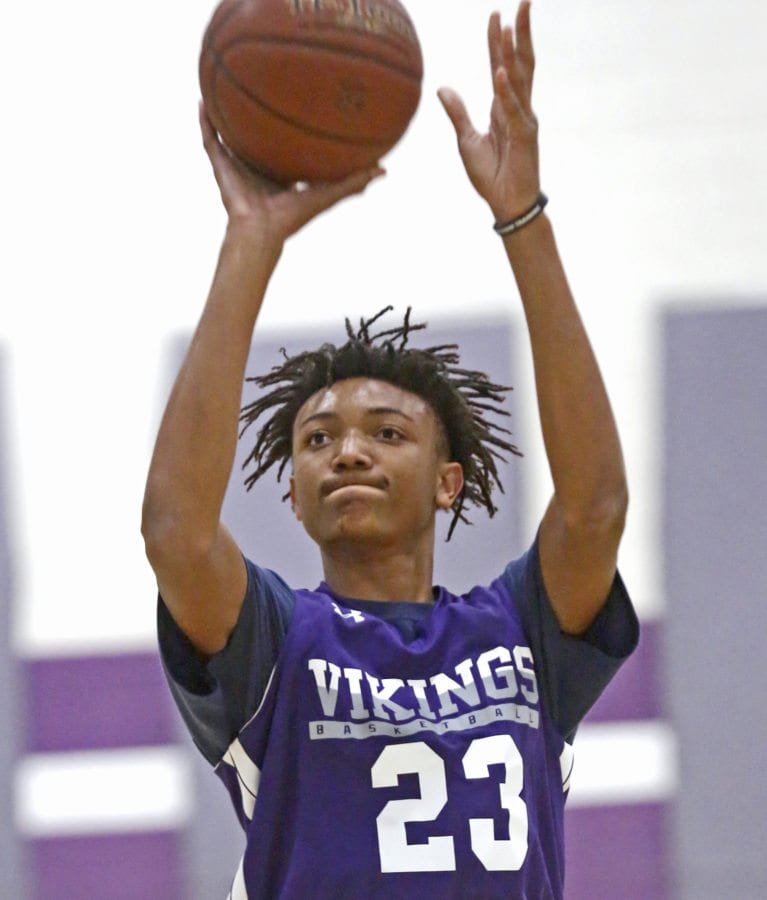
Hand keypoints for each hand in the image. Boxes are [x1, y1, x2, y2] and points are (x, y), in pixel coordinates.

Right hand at [199, 103, 384, 247]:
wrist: (261, 232)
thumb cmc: (293, 218)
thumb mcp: (328, 193)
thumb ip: (354, 182)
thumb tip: (383, 170)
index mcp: (281, 175)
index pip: (286, 149)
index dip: (291, 131)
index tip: (300, 107)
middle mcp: (258, 169)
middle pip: (257, 138)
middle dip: (259, 118)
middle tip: (264, 87)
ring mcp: (237, 167)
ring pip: (231, 136)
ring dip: (227, 115)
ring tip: (224, 86)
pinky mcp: (220, 167)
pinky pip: (210, 140)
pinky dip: (205, 122)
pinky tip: (202, 101)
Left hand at [438, 2, 539, 222]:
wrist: (505, 203)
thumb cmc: (490, 175)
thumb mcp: (466, 140)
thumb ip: (457, 113)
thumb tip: (443, 88)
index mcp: (503, 106)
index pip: (501, 65)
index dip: (498, 40)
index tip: (495, 14)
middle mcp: (517, 107)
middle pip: (520, 62)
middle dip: (521, 32)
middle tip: (524, 1)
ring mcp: (524, 120)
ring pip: (520, 79)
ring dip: (514, 52)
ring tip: (509, 25)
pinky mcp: (525, 136)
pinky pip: (514, 110)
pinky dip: (506, 92)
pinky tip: (499, 72)